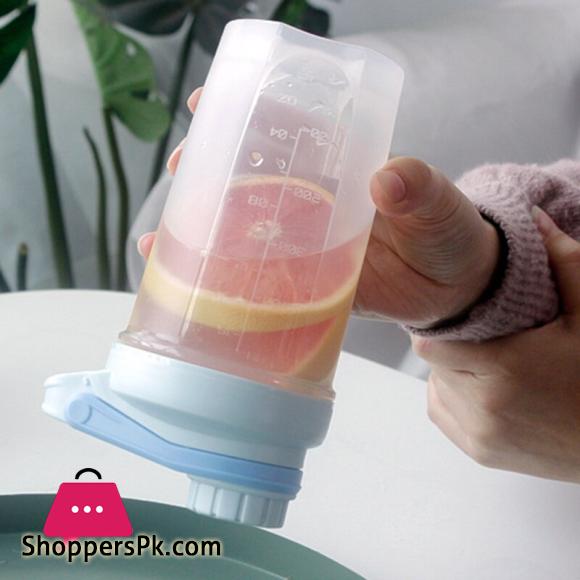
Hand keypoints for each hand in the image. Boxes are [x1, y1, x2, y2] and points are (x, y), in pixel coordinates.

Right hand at [140, 88, 499, 327]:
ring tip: (164, 235)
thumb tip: (389, 177)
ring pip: (246, 229)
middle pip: (252, 178)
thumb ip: (422, 189)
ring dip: (204, 228)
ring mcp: (305, 245)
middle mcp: (314, 203)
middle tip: (179, 166)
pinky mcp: (304, 285)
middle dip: (210, 167)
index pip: (288, 130)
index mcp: (341, 170)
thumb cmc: (447, 236)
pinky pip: (259, 283)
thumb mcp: (440, 206)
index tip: (206, 101)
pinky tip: (189, 283)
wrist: (450, 291)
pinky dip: (224, 282)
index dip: (247, 112)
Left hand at [413, 207, 579, 482]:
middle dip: (451, 346)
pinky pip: (442, 412)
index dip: (442, 326)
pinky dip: (453, 397)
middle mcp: (484, 407)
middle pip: (434, 363)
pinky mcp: (480, 453)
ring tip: (489, 364)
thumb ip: (563, 263)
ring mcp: (480, 435)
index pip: (431, 342)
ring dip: (451, 372)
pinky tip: (485, 388)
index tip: (460, 317)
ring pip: (435, 386)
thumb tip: (534, 220)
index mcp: (504, 369)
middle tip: (482, 337)